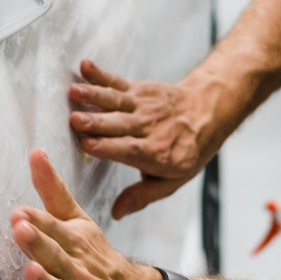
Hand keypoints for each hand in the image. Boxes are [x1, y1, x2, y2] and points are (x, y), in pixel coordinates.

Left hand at [11, 149, 164, 279]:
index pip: (55, 229)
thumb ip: (54, 191)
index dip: (38, 221)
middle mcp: (77, 271)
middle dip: (39, 243)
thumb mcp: (79, 221)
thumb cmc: (99, 262)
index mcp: (76, 243)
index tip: (21, 212)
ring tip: (33, 270)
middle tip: (22, 230)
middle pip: (56, 256)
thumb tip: (37, 156)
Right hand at [67, 59, 220, 218]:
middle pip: (117, 124)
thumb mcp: (171, 181)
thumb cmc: (186, 150)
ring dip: (92, 96)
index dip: (106, 147)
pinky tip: (85, 67)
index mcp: (155, 153)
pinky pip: (116, 82)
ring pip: (114, 101)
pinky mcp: (138, 90)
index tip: (86, 145)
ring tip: (74, 92)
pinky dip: (100, 74)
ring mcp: (142, 106)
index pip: (127, 149)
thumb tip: (117, 212)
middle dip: (95, 122)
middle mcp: (148, 127)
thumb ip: (142, 195)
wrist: (207, 112)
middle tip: (74, 120)